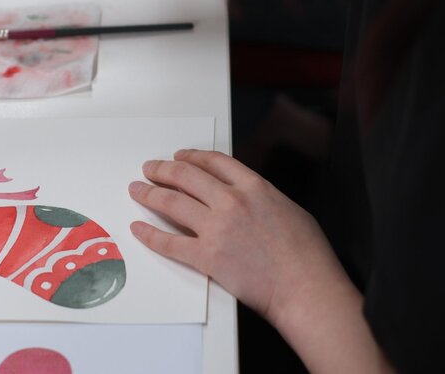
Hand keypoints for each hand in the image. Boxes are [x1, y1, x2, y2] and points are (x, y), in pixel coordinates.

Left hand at [129, 149, 351, 328]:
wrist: (306, 288)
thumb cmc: (307, 255)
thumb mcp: (287, 208)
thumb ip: (260, 197)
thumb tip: (245, 196)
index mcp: (254, 187)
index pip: (213, 162)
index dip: (191, 157)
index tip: (179, 156)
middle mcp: (231, 201)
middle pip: (185, 176)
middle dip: (162, 170)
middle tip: (149, 169)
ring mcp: (217, 228)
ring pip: (172, 202)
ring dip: (149, 194)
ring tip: (137, 190)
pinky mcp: (207, 257)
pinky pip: (169, 242)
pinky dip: (150, 235)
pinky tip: (139, 228)